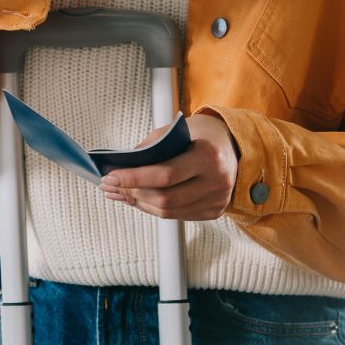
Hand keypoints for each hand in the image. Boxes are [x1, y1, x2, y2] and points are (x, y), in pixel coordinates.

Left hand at [98, 114, 239, 219]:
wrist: (234, 146)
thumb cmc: (201, 135)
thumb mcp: (177, 129)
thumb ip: (151, 146)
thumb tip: (122, 167)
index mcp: (209, 157)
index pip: (166, 174)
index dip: (135, 178)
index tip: (111, 176)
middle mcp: (217, 182)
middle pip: (166, 198)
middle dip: (133, 193)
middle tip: (110, 186)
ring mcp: (217, 200)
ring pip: (169, 212)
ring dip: (139, 204)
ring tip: (118, 194)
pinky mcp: (214, 212)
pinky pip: (177, 215)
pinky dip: (154, 208)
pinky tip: (138, 199)